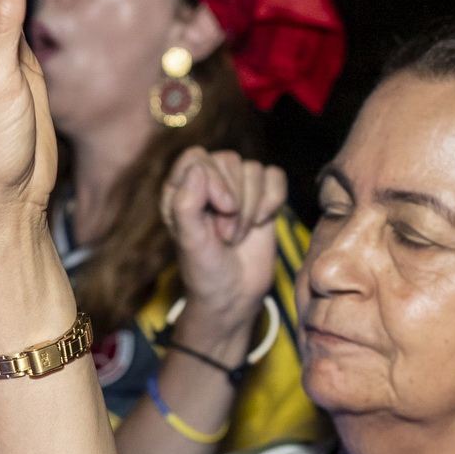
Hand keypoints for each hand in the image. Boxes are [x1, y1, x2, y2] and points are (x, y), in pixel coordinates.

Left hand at [163, 147, 285, 338]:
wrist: (234, 295)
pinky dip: (273, 199)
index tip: (220, 209)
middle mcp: (207, 184)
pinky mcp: (262, 197)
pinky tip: (262, 222)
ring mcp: (236, 189)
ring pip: (253, 169)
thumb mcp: (190, 241)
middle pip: (228, 161)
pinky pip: (275, 176)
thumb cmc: (204, 271)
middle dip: (234, 200)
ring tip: (237, 236)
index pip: (196, 158)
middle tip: (226, 235)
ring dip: (251, 206)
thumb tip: (197, 168)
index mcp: (180, 190)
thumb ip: (187, 203)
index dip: (212, 178)